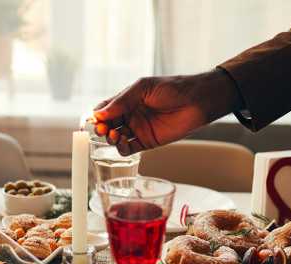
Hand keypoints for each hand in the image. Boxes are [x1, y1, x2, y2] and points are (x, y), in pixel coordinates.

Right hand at [92, 69, 242, 154]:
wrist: (196, 101)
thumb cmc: (172, 88)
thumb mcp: (143, 88)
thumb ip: (122, 101)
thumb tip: (99, 113)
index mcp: (127, 100)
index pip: (105, 109)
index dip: (97, 115)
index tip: (93, 120)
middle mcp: (131, 115)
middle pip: (108, 125)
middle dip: (102, 129)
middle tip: (103, 130)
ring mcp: (138, 129)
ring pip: (116, 138)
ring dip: (111, 139)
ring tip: (115, 135)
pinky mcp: (147, 142)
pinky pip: (129, 149)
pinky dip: (122, 149)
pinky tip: (122, 144)